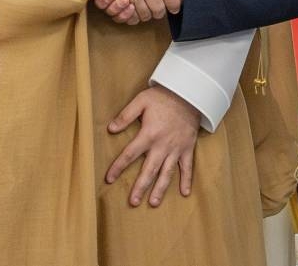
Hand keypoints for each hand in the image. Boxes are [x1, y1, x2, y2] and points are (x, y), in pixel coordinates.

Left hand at [105, 84, 199, 206]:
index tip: (109, 179)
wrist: (189, 94)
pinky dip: (187, 180)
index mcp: (149, 134)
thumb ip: (125, 116)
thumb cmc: (163, 97)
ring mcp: (176, 148)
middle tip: (132, 202)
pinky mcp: (188, 148)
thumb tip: (110, 129)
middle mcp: (162, 145)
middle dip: (140, 187)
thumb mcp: (141, 101)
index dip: (118, 167)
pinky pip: (188, 167)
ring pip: (167, 173)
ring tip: (153, 203)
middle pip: (149, 170)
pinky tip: (185, 193)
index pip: (129, 154)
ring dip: (160, 189)